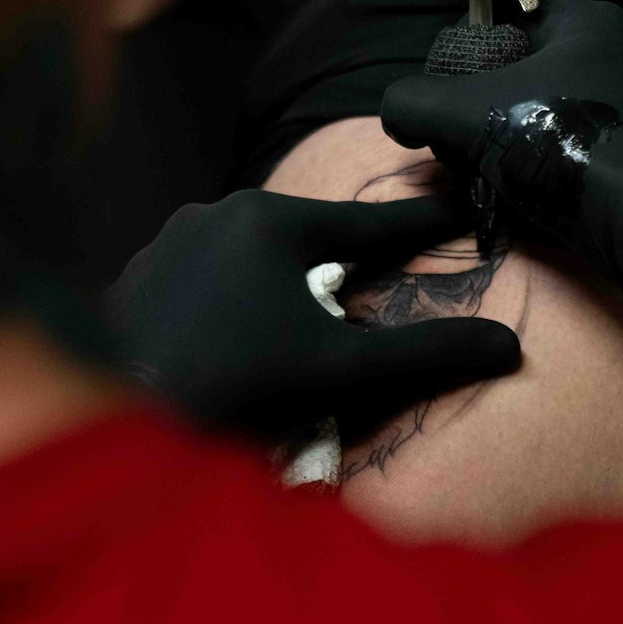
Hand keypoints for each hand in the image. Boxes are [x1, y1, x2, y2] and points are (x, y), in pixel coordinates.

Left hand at [106, 188, 519, 429]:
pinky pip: (205, 276)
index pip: (369, 224)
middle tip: (385, 258)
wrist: (113, 417)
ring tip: (309, 301)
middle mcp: (216, 214)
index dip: (423, 222)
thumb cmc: (234, 386)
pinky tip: (240, 324)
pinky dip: (235, 294)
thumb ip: (425, 355)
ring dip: (284, 274)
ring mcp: (168, 244)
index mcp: (272, 222)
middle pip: (305, 233)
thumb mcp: (340, 371)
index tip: (467, 206)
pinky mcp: (136, 280)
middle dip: (346, 249)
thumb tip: (509, 347)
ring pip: (250, 252)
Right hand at [381, 2, 622, 308]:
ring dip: (533, 137)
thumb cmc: (559, 144)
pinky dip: (571, 162)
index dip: (474, 60)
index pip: (513, 22)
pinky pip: (602, 144)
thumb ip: (416, 103)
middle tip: (474, 144)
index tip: (455, 100)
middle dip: (500, 105)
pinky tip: (551, 191)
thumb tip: (398, 114)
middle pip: (541, 70)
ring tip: (506, 175)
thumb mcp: (463, 115)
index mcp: (592, 21)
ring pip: (571, 109)